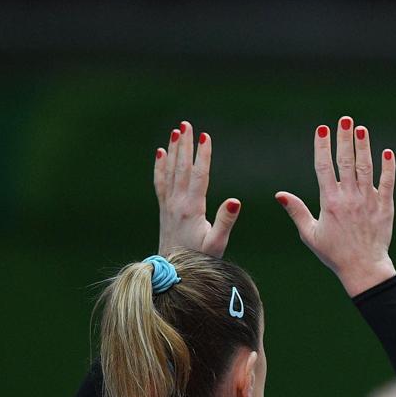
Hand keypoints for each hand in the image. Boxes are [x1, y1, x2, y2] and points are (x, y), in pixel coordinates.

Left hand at [154, 120, 240, 256]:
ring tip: (176, 131)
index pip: (198, 175)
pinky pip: (160, 182)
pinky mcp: (165, 209)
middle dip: (184, 145)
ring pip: (170, 171)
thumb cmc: (200, 259)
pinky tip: (160, 153)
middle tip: (186, 124)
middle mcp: (177, 203)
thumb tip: (235, 200)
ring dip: (173, 150)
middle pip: (181, 168)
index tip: (205, 136)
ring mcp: (169, 205)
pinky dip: (160, 166)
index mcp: (192, 208)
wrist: (172, 271)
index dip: (202, 155)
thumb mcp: (217, 243)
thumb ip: (226, 221)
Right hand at [276, 118, 395, 296]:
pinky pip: (388, 183)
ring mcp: (369, 201)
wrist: (363, 268)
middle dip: (344, 138)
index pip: (324, 167)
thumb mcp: (310, 234)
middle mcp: (350, 198)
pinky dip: (388, 167)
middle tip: (344, 119)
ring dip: (364, 147)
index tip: (322, 129)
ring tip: (361, 129)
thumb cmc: (334, 253)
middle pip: (346, 161)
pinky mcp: (385, 207)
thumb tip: (280, 194)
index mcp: (330, 202)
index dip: (322, 146)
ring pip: (366, 168)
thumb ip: (297, 211)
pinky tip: (388, 152)